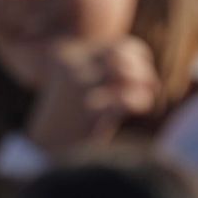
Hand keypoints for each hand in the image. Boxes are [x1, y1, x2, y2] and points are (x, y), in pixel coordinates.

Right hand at [25, 38, 159, 154]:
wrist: (45, 151)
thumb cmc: (71, 119)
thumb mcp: (80, 85)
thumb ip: (104, 70)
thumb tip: (143, 65)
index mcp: (69, 56)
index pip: (117, 47)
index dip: (139, 59)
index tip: (145, 76)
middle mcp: (72, 66)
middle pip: (122, 56)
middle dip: (144, 70)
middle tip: (152, 88)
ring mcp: (78, 86)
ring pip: (125, 72)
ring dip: (144, 84)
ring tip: (147, 100)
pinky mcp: (88, 109)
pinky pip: (126, 97)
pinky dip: (140, 101)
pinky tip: (141, 110)